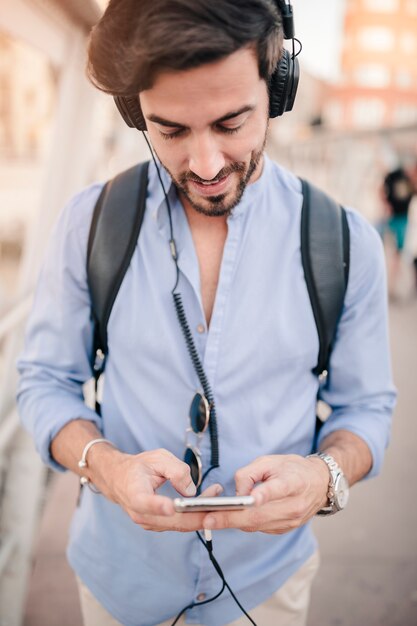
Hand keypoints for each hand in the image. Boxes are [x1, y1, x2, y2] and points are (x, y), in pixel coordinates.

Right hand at [102, 447, 222, 530]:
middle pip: (172, 520)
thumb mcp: (157, 458)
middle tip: (216, 495)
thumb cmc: (139, 467)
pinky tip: (207, 502)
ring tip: (216, 493)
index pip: (144, 503)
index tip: (170, 506)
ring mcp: (150, 524)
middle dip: (198, 511)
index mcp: (134, 493)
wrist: (120, 480)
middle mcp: (141, 514)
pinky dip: (195, 515)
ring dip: (201, 513)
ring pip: (181, 524)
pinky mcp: (159, 526)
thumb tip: (191, 491)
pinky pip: (181, 524)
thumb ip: (175, 470)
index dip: (158, 506)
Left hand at [201, 454, 328, 533]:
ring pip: (256, 525)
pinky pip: (259, 528)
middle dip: (231, 518)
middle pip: (260, 515)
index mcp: (294, 482)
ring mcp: (291, 521)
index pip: (279, 489)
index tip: (249, 499)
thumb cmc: (292, 468)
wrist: (319, 483)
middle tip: (207, 519)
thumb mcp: (270, 460)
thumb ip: (250, 473)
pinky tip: (228, 518)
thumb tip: (236, 494)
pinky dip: (242, 523)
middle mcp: (294, 505)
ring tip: (208, 519)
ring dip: (232, 523)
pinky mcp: (285, 529)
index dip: (264, 495)